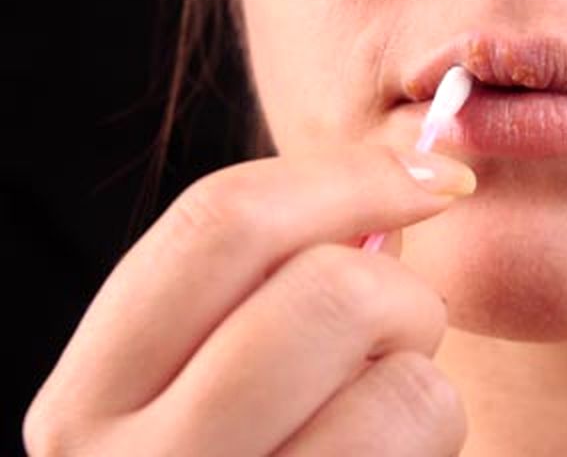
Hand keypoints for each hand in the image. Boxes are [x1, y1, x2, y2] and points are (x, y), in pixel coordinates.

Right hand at [24, 144, 475, 455]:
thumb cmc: (246, 448)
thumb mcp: (211, 363)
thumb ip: (278, 273)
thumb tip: (400, 178)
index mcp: (93, 392)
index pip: (222, 220)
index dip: (349, 175)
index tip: (433, 175)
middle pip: (332, 292)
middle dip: (401, 291)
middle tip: (396, 325)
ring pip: (405, 383)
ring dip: (421, 375)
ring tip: (378, 405)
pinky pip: (425, 440)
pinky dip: (432, 434)